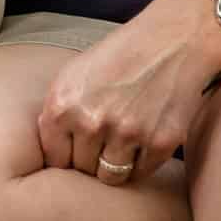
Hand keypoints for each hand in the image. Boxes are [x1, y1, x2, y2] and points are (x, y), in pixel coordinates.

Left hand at [36, 0, 220, 187]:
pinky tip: (143, 144)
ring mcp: (126, 134)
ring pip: (111, 177)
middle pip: (82, 169)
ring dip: (114, 167)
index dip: (64, 158)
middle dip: (89, 161)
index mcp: (62, 105)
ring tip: (121, 148)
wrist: (170, 42)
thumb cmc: (116, 57)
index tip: (74, 154)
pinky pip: (141, 173)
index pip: (54, 157)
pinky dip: (141, 165)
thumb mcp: (71, 75)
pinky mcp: (160, 143)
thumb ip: (57, 112)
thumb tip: (50, 152)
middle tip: (102, 147)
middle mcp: (90, 122)